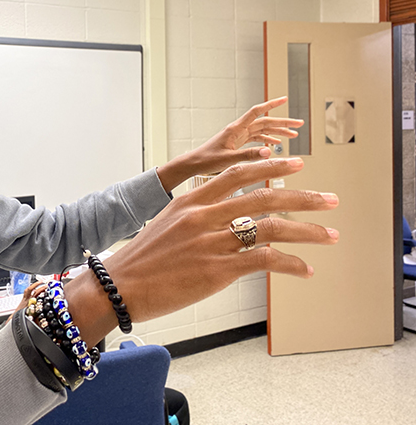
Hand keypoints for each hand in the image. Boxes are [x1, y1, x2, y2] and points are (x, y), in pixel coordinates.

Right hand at [66, 157, 337, 343]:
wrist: (118, 285)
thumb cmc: (141, 259)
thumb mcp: (168, 225)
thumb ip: (196, 217)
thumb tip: (226, 222)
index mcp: (191, 200)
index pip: (238, 174)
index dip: (271, 167)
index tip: (296, 164)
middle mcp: (204, 215)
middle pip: (264, 196)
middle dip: (303, 197)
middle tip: (329, 199)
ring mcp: (211, 241)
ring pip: (272, 227)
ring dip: (308, 230)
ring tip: (331, 234)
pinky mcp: (217, 269)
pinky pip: (264, 261)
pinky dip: (290, 264)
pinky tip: (304, 269)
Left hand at [156, 96, 303, 192]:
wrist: (194, 164)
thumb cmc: (207, 160)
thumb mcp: (229, 159)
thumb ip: (249, 155)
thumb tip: (269, 151)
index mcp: (236, 129)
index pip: (257, 111)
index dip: (271, 104)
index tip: (285, 99)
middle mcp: (238, 130)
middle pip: (264, 121)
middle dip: (282, 122)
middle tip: (299, 124)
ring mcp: (238, 136)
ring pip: (262, 130)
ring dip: (277, 131)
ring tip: (293, 135)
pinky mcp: (237, 143)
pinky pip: (256, 138)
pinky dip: (267, 140)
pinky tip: (276, 144)